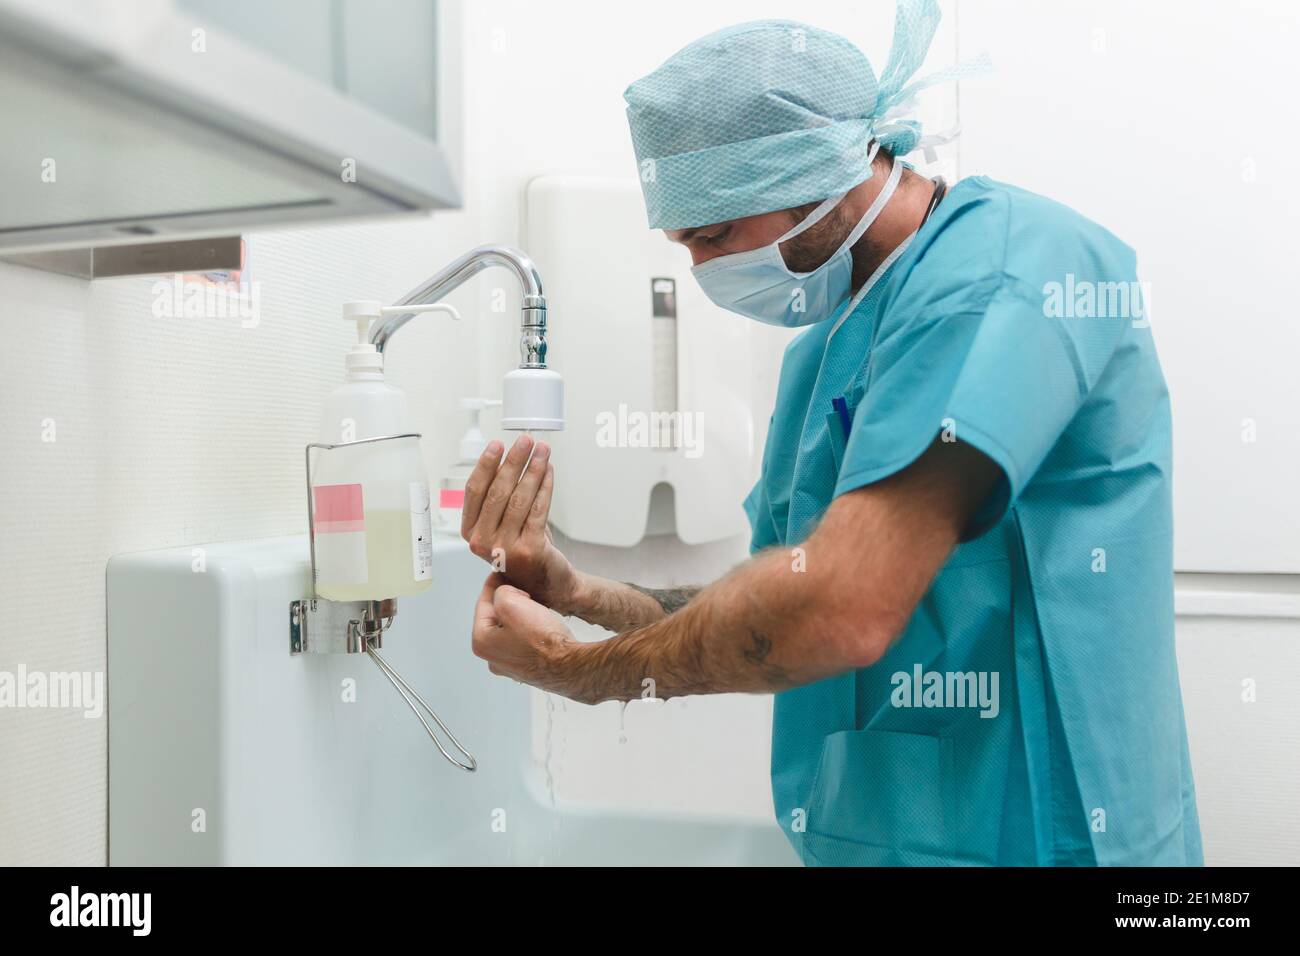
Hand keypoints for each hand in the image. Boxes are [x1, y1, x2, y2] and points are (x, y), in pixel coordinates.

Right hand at [461, 434, 579, 612]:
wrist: (546, 584)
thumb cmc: (522, 549)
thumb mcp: (501, 525)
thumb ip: (498, 498)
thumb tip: (510, 458)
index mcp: (470, 532)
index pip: (474, 491)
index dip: (486, 465)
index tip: (498, 444)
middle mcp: (483, 541)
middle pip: (497, 491)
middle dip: (514, 461)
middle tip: (526, 440)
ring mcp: (505, 547)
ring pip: (519, 498)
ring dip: (533, 469)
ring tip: (542, 451)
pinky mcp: (529, 549)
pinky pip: (538, 509)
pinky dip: (546, 486)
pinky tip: (549, 471)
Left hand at [472, 573, 577, 694]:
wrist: (569, 665)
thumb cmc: (542, 639)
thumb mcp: (512, 603)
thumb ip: (501, 592)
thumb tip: (505, 594)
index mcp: (481, 642)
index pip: (483, 603)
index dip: (493, 584)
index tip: (500, 573)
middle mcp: (493, 658)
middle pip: (496, 618)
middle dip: (508, 601)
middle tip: (523, 591)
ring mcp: (511, 666)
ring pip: (511, 630)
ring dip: (521, 616)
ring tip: (536, 608)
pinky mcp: (528, 669)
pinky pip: (525, 642)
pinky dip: (531, 631)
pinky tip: (543, 626)